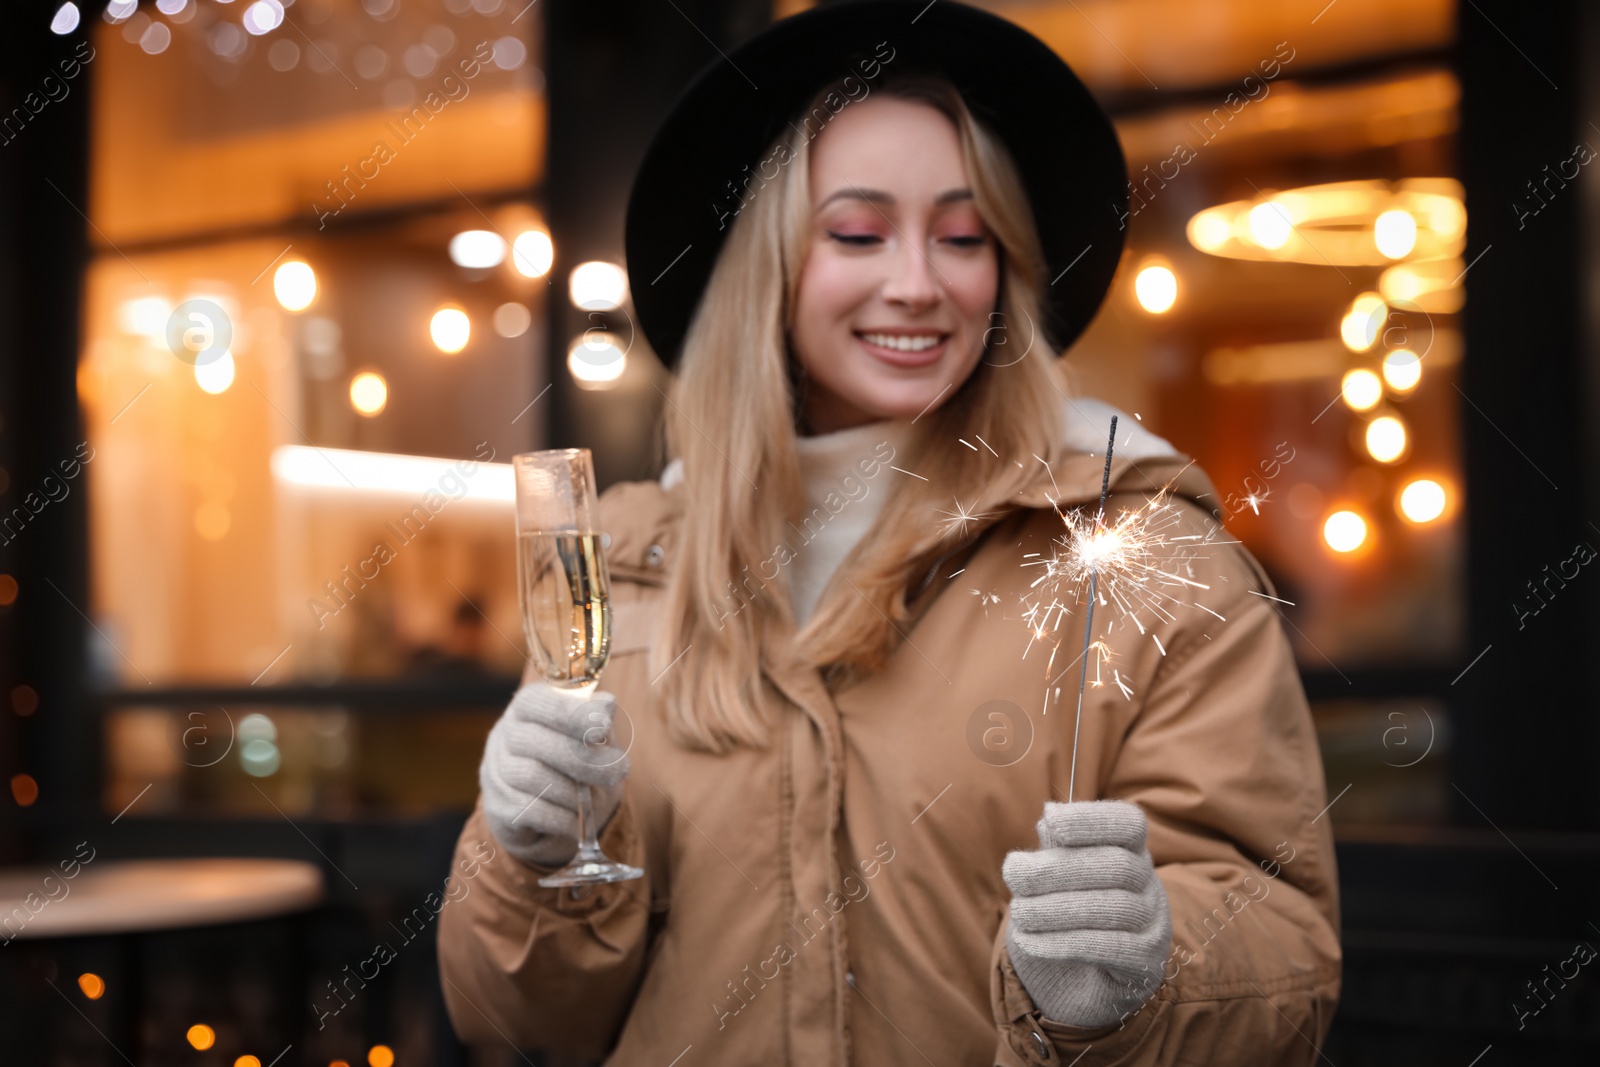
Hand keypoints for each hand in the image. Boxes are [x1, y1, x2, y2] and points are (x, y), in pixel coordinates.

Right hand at [479, 682, 630, 868]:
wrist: (545, 807)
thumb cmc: (571, 757)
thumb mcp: (588, 733)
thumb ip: (595, 718)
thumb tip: (605, 703)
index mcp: (525, 708)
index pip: (535, 702)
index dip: (568, 713)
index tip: (604, 726)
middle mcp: (504, 736)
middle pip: (539, 743)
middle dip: (586, 760)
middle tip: (620, 770)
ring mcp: (496, 771)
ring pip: (534, 778)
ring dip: (573, 792)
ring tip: (597, 799)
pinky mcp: (497, 806)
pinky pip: (528, 811)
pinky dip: (560, 817)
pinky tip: (578, 820)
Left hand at [1002, 800, 1171, 1027]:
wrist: (1077, 984)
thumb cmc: (1065, 915)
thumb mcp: (1055, 878)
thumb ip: (1056, 848)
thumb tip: (1050, 815)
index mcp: (1130, 851)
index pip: (1128, 824)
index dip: (1093, 819)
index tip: (1052, 821)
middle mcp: (1150, 883)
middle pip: (1116, 866)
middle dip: (1058, 869)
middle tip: (1013, 875)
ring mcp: (1153, 923)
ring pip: (1113, 908)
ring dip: (1056, 909)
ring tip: (1019, 913)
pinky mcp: (1146, 963)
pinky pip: (1109, 948)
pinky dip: (1063, 942)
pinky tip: (1030, 940)